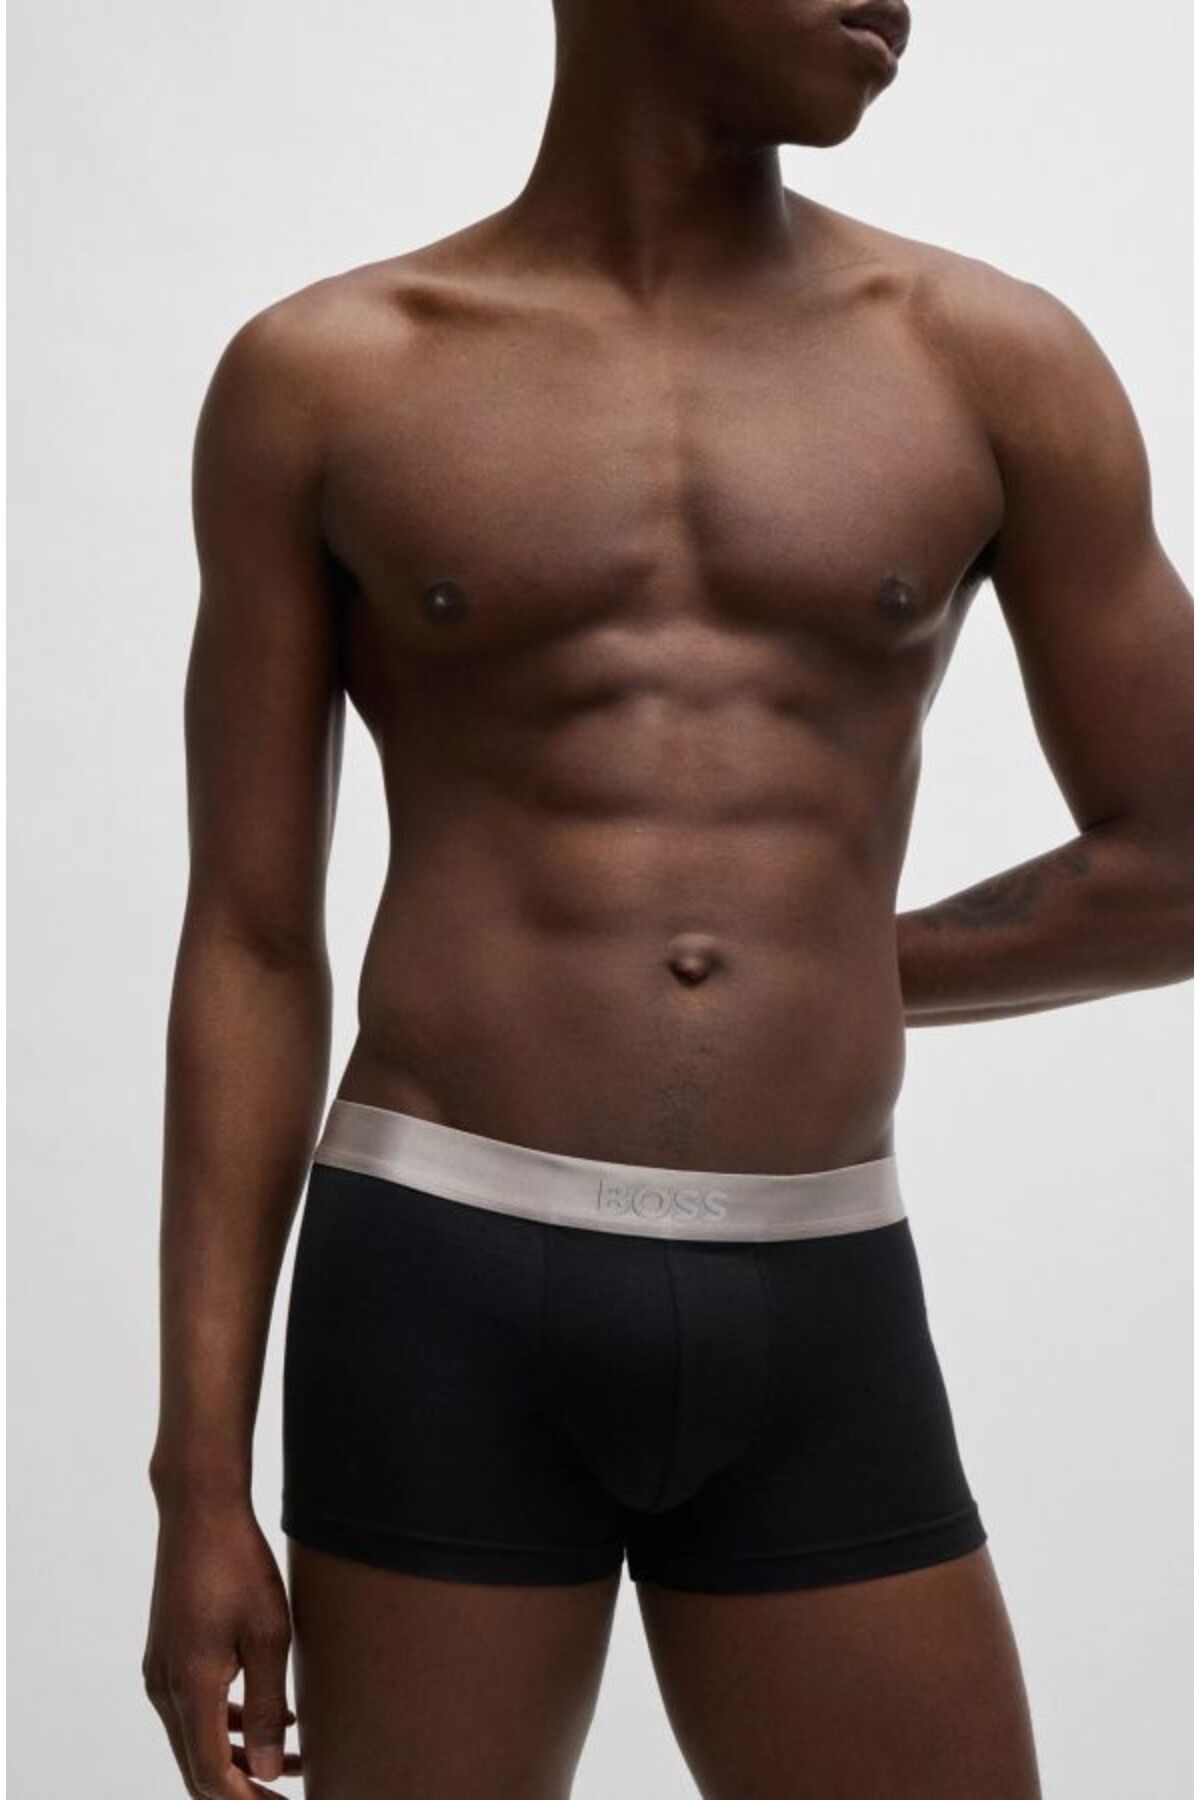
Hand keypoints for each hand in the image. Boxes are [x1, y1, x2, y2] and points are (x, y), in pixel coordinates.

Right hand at [143, 1498, 301, 1794]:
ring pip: (198, 1738)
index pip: (211, 1775)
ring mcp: (162, 1671)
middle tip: (289, 1798)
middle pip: (199, 1766)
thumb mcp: (269, 1635)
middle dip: (244, 1789)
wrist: (200, 1512)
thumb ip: (269, 1707)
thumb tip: (271, 1772)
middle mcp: (165, 1688)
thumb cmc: (239, 1565)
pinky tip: (273, 1718)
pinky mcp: (169, 1655)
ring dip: (242, 1757)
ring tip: (296, 1762)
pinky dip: (231, 1724)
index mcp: (189, 1688)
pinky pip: (196, 1708)